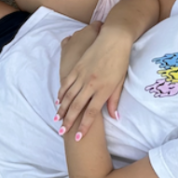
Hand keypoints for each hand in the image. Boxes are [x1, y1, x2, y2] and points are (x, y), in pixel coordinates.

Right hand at [57, 22, 130, 140]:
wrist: (114, 39)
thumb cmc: (120, 61)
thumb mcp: (120, 82)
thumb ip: (114, 100)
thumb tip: (115, 117)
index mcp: (103, 89)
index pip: (92, 113)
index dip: (84, 127)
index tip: (78, 138)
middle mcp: (91, 84)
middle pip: (77, 106)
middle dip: (69, 121)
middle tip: (62, 132)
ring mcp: (82, 75)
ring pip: (69, 95)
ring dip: (62, 109)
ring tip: (57, 119)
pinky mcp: (77, 67)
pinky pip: (66, 82)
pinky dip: (61, 93)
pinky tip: (58, 101)